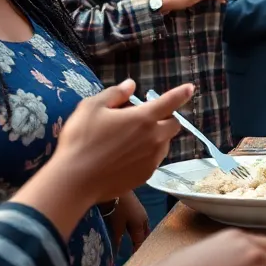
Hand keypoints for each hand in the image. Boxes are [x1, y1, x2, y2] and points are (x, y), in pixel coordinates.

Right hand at [52, 79, 191, 202]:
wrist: (75, 181)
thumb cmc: (81, 139)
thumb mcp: (92, 107)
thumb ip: (115, 93)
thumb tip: (131, 85)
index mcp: (143, 118)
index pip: (170, 102)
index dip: (181, 93)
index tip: (190, 88)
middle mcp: (154, 139)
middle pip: (173, 125)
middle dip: (166, 118)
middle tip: (145, 118)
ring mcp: (151, 160)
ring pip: (165, 144)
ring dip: (157, 136)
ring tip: (133, 138)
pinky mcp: (145, 176)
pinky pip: (154, 160)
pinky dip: (148, 153)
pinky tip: (127, 156)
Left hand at [105, 190, 149, 251]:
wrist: (115, 187)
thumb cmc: (117, 207)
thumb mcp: (116, 225)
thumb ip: (118, 240)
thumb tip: (116, 254)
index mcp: (140, 224)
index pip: (140, 242)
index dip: (136, 251)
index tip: (133, 259)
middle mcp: (144, 219)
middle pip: (145, 235)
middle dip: (141, 243)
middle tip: (135, 252)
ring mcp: (141, 211)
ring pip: (143, 228)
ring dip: (140, 235)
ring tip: (134, 243)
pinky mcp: (137, 207)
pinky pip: (140, 222)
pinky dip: (137, 228)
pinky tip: (131, 230)